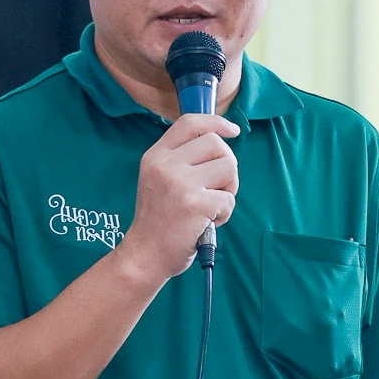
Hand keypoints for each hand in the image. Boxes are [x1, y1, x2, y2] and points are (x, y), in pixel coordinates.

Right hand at [116, 113, 239, 280]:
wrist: (145, 255)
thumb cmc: (158, 220)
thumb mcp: (157, 179)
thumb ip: (181, 159)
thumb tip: (220, 141)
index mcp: (156, 156)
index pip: (190, 123)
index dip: (216, 123)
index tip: (232, 131)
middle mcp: (166, 165)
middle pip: (216, 144)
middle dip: (227, 165)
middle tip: (218, 187)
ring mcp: (180, 184)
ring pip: (228, 168)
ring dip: (228, 189)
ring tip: (211, 206)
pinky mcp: (195, 204)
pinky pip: (229, 199)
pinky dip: (224, 213)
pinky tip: (207, 222)